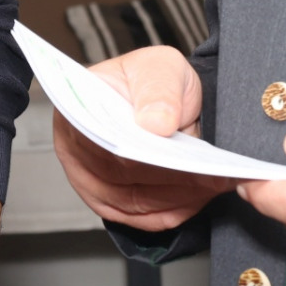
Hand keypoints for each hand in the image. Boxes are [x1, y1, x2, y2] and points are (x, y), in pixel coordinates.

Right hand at [53, 46, 232, 230]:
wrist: (167, 101)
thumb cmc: (156, 81)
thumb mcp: (162, 67)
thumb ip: (158, 88)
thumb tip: (154, 122)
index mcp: (75, 105)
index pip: (96, 136)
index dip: (133, 150)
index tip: (174, 152)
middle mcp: (73, 145)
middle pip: (116, 174)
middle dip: (167, 175)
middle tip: (209, 171)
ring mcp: (88, 178)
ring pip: (132, 202)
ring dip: (176, 196)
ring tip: (212, 182)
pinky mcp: (110, 204)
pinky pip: (142, 218)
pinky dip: (174, 210)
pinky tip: (199, 195)